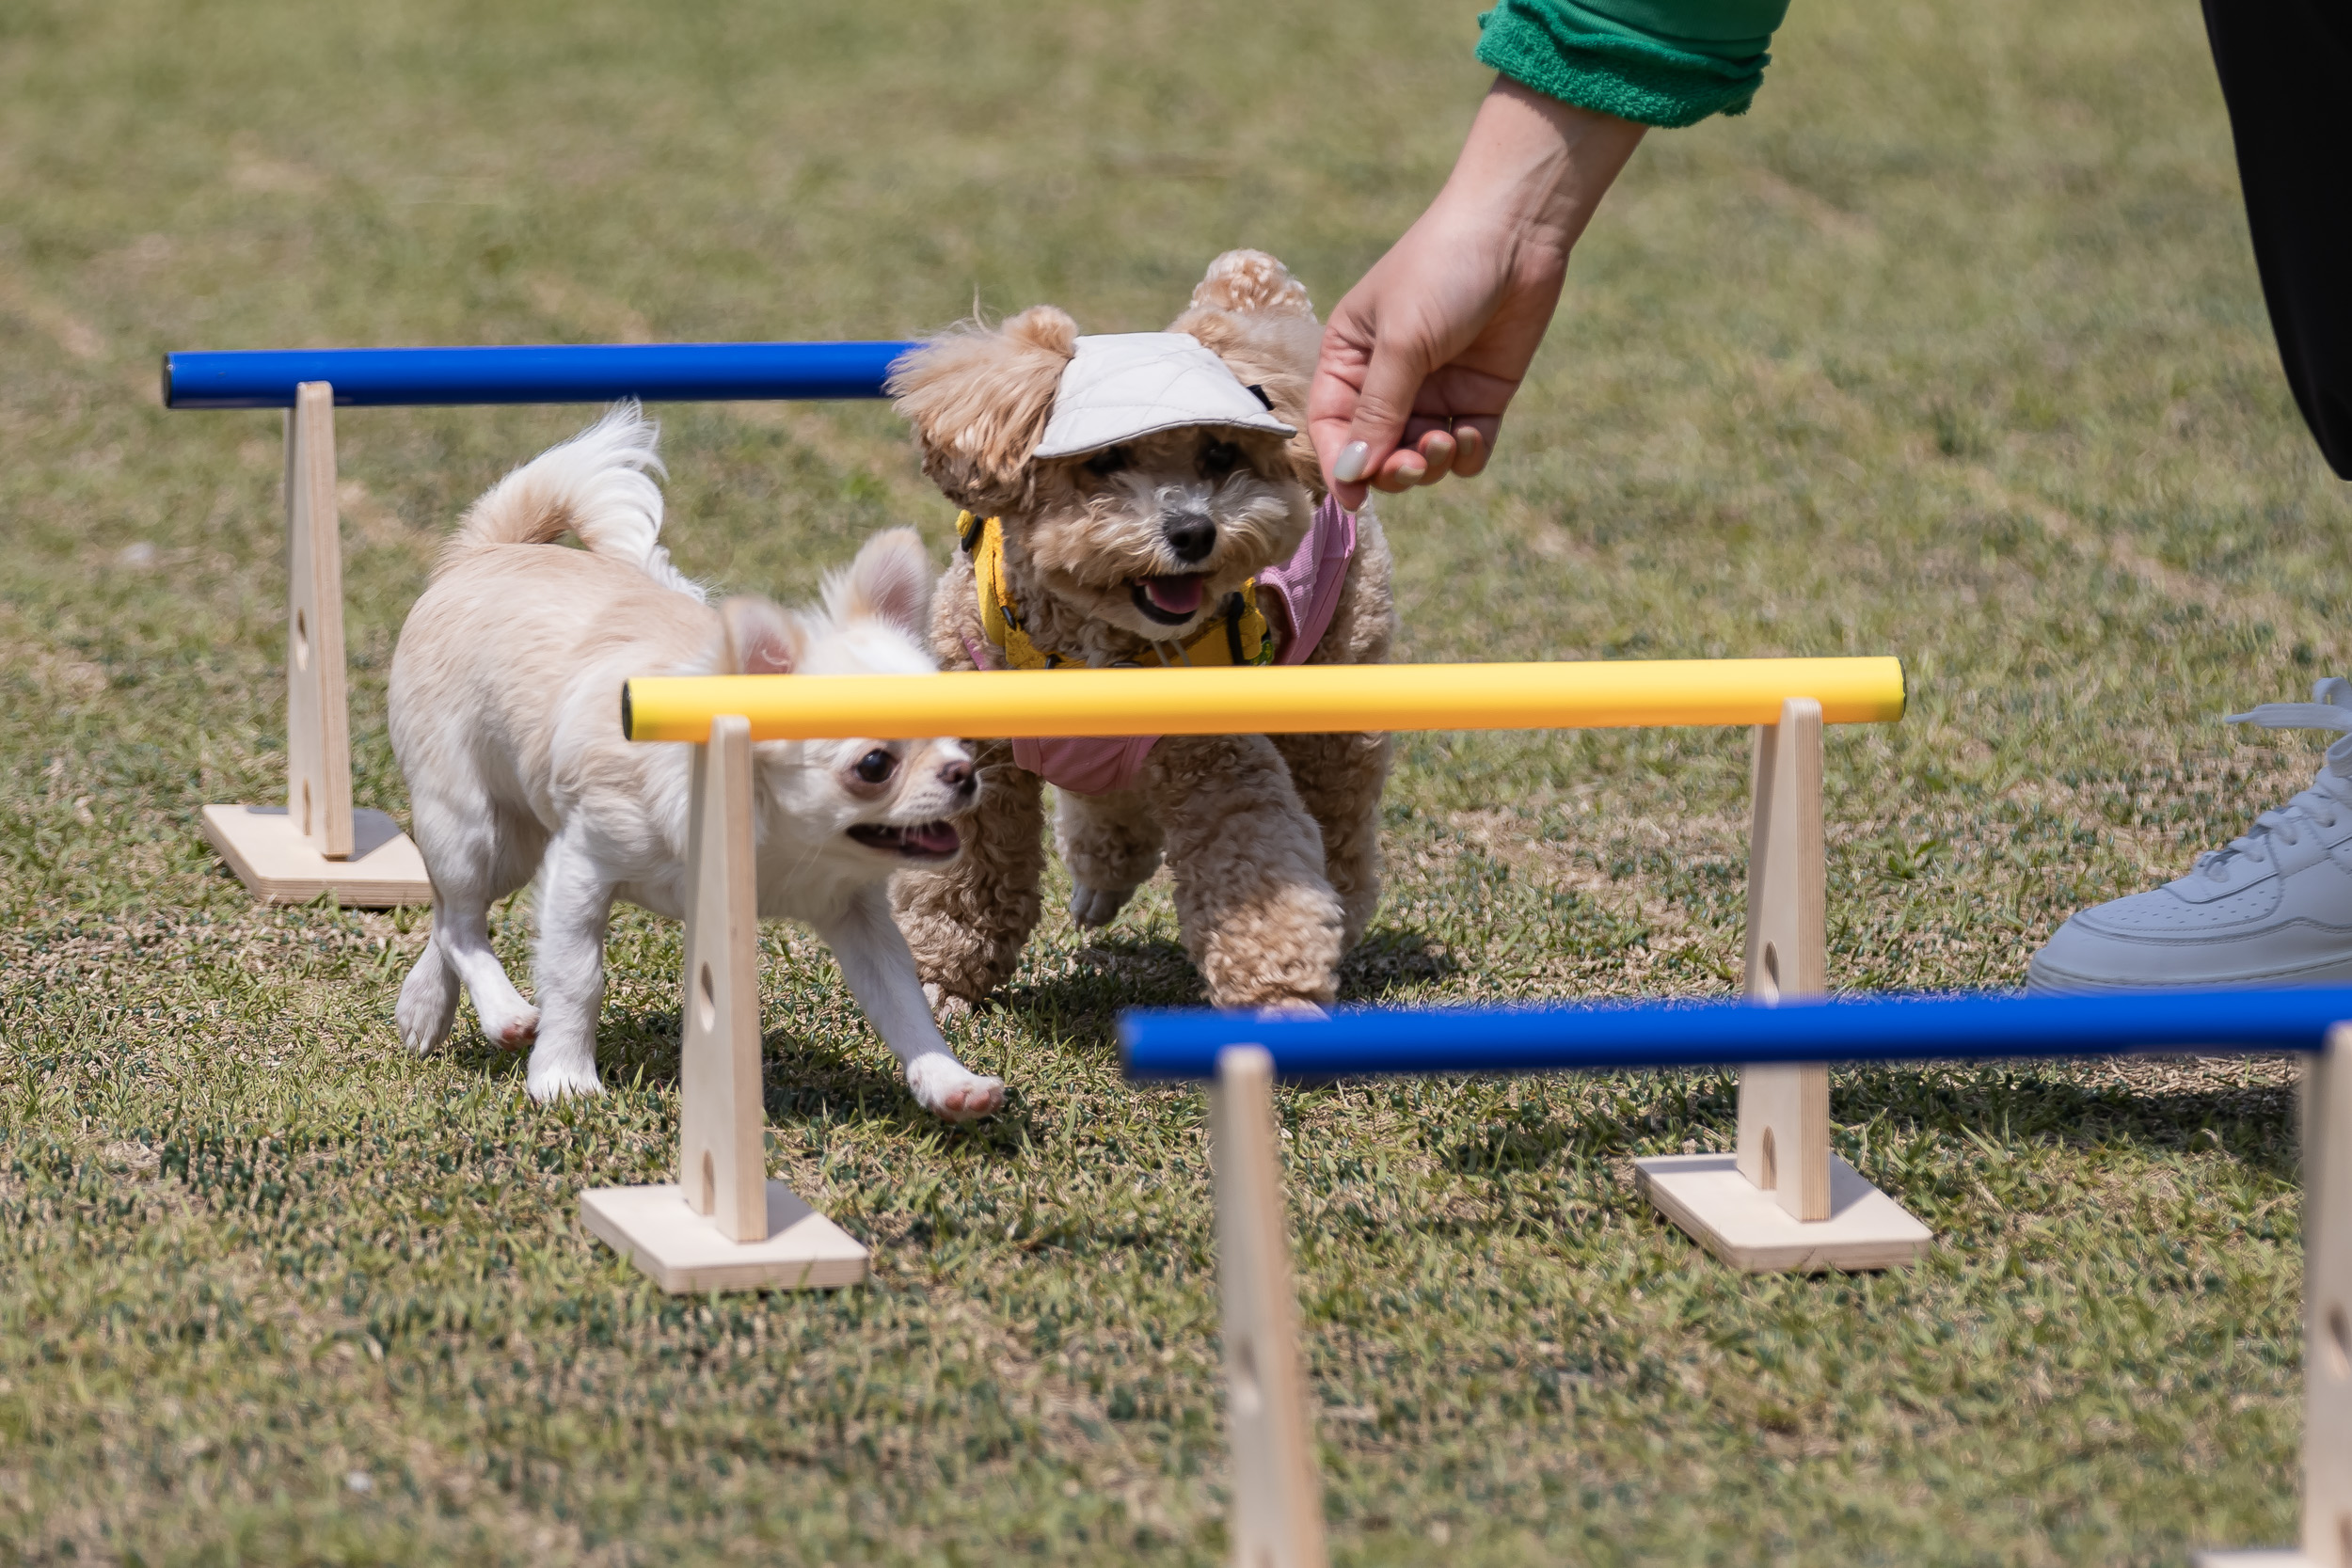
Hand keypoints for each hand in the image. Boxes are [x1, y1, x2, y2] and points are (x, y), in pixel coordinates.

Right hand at [1311, 80, 1645, 508]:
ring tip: (1445, 440)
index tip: (1355, 499)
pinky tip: (1469, 436)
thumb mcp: (1402, 341)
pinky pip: (1465, 449)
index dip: (1340, 466)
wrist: (1517, 229)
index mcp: (1349, 357)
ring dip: (1428, 462)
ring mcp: (1436, 389)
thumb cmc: (1442, 269)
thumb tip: (1351, 474)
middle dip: (1391, 468)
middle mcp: (1388, 380)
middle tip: (1411, 464)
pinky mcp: (1479, 395)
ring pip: (1420, 456)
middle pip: (1377, 451)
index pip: (1332, 427)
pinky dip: (1464, 454)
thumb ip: (1377, 410)